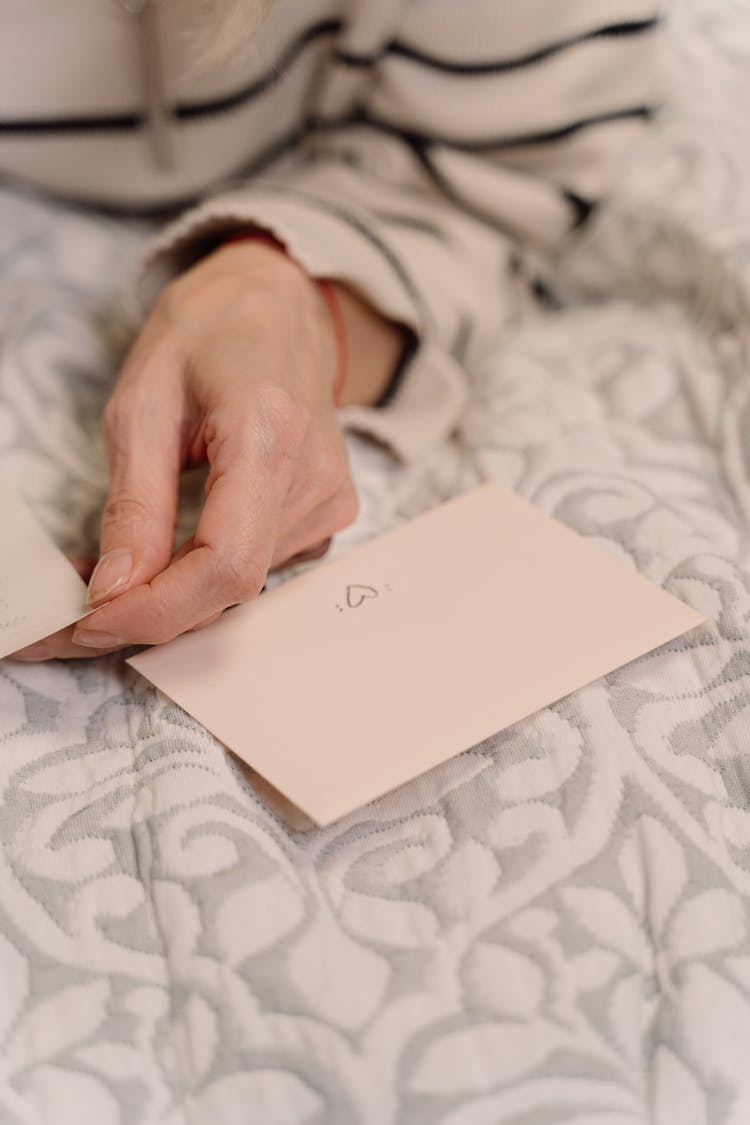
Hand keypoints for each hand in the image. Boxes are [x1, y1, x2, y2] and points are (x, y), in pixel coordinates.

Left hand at [12, 239, 362, 659]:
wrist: (281, 307)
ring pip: (238, 588)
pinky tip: (163, 558)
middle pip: (230, 587)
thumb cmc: (209, 333)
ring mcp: (330, 503)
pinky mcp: (328, 515)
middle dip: (146, 613)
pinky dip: (199, 578)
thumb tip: (115, 590)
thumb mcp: (143, 401)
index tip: (89, 620)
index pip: (225, 563)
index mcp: (269, 435)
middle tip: (71, 613)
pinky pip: (257, 570)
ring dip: (168, 596)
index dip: (156, 609)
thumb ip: (135, 502)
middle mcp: (315, 481)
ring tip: (111, 571)